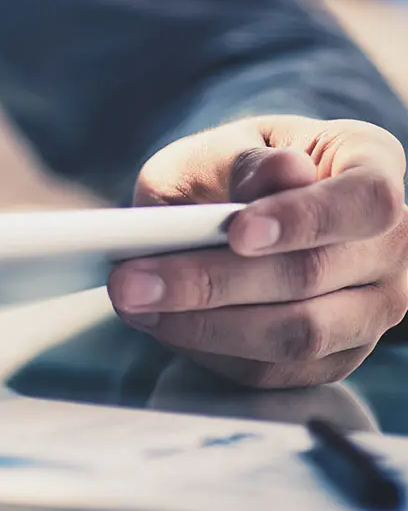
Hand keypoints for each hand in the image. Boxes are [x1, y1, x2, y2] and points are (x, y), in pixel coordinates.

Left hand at [108, 116, 407, 387]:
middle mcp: (390, 244)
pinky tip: (159, 323)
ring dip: (205, 325)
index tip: (237, 231)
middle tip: (132, 279)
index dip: (304, 220)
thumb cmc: (230, 167)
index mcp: (373, 167)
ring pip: (298, 334)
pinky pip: (277, 370)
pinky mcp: (336, 355)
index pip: (365, 200)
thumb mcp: (222, 145)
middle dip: (214, 282)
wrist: (229, 206)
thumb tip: (283, 175)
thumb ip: (244, 160)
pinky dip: (210, 350)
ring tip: (133, 301)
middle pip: (316, 275)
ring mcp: (372, 306)